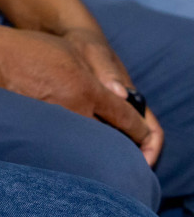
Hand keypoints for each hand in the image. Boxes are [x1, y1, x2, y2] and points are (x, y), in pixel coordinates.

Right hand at [0, 24, 155, 161]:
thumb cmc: (31, 48)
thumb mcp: (71, 51)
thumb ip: (101, 74)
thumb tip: (123, 98)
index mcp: (87, 88)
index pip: (126, 118)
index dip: (139, 131)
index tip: (143, 137)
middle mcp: (74, 108)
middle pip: (109, 138)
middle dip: (117, 142)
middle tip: (118, 143)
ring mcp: (53, 121)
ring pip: (85, 142)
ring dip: (91, 143)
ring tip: (91, 141)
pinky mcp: (35, 129)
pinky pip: (61, 140)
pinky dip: (67, 141)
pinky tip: (64, 137)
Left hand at [59, 26, 163, 165]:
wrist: (68, 38)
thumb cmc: (85, 44)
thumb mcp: (93, 53)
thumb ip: (106, 72)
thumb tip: (119, 92)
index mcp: (130, 96)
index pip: (149, 130)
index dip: (149, 149)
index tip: (140, 166)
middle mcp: (120, 107)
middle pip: (131, 142)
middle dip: (126, 160)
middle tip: (110, 178)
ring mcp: (102, 110)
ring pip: (110, 140)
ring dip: (104, 154)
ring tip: (89, 170)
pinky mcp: (84, 110)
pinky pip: (90, 133)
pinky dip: (86, 143)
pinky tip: (68, 151)